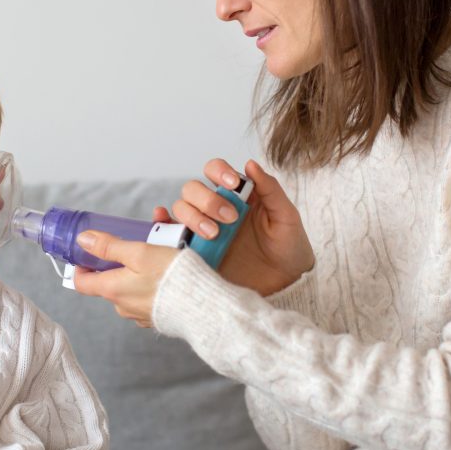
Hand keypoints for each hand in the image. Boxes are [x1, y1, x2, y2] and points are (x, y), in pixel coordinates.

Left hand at [69, 231, 180, 327]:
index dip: (81, 265)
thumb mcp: (140, 252)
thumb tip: (83, 240)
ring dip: (137, 274)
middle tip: (134, 247)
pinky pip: (147, 298)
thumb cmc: (172, 276)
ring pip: (129, 290)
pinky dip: (151, 286)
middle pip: (108, 283)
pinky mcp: (157, 318)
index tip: (88, 253)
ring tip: (157, 257)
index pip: (82, 282)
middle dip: (117, 264)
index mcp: (112, 290)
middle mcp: (122, 306)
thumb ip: (110, 246)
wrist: (203, 305)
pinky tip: (167, 275)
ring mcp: (139, 315)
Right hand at [169, 158, 312, 295]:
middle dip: (207, 200)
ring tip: (214, 235)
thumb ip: (270, 190)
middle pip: (192, 188)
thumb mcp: (286, 217)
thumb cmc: (289, 248)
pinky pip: (168, 233)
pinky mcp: (194, 251)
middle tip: (230, 219)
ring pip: (180, 208)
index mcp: (237, 195)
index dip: (218, 171)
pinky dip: (161, 223)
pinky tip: (165, 220)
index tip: (232, 185)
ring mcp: (202, 229)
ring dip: (192, 216)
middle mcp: (215, 208)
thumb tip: (249, 164)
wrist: (286, 285)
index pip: (215, 170)